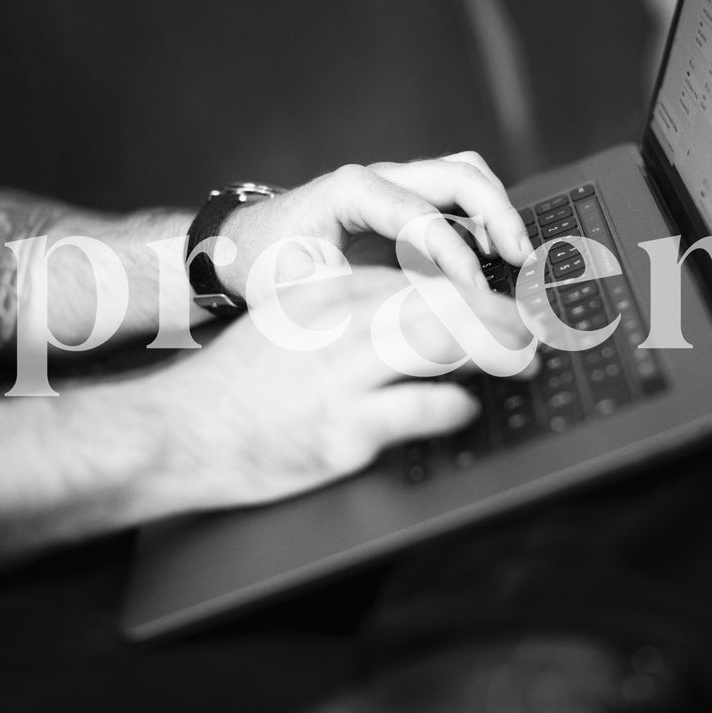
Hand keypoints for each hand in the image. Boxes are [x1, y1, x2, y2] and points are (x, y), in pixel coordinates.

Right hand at [121, 266, 536, 513]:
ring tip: (524, 362)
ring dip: (496, 351)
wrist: (177, 430)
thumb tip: (420, 321)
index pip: (421, 282)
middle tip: (534, 333)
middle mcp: (340, 326)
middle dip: (501, 316)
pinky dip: (454, 406)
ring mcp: (342, 376)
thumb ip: (351, 317)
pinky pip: (419, 408)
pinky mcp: (342, 429)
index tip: (508, 307)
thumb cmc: (240, 385)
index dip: (477, 293)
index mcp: (331, 296)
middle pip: (444, 303)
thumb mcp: (292, 326)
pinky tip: (466, 408)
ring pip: (442, 343)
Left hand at [215, 152, 532, 300]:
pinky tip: (495, 262)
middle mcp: (381, 178)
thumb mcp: (300, 291)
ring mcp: (398, 184)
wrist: (247, 247)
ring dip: (498, 210)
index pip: (421, 214)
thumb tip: (405, 323)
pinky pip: (461, 197)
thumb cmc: (270, 268)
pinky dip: (487, 221)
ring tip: (517, 258)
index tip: (472, 294)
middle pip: (459, 173)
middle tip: (521, 260)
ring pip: (467, 174)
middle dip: (497, 215)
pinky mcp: (410, 202)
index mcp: (351, 192)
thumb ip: (354, 302)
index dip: (453, 256)